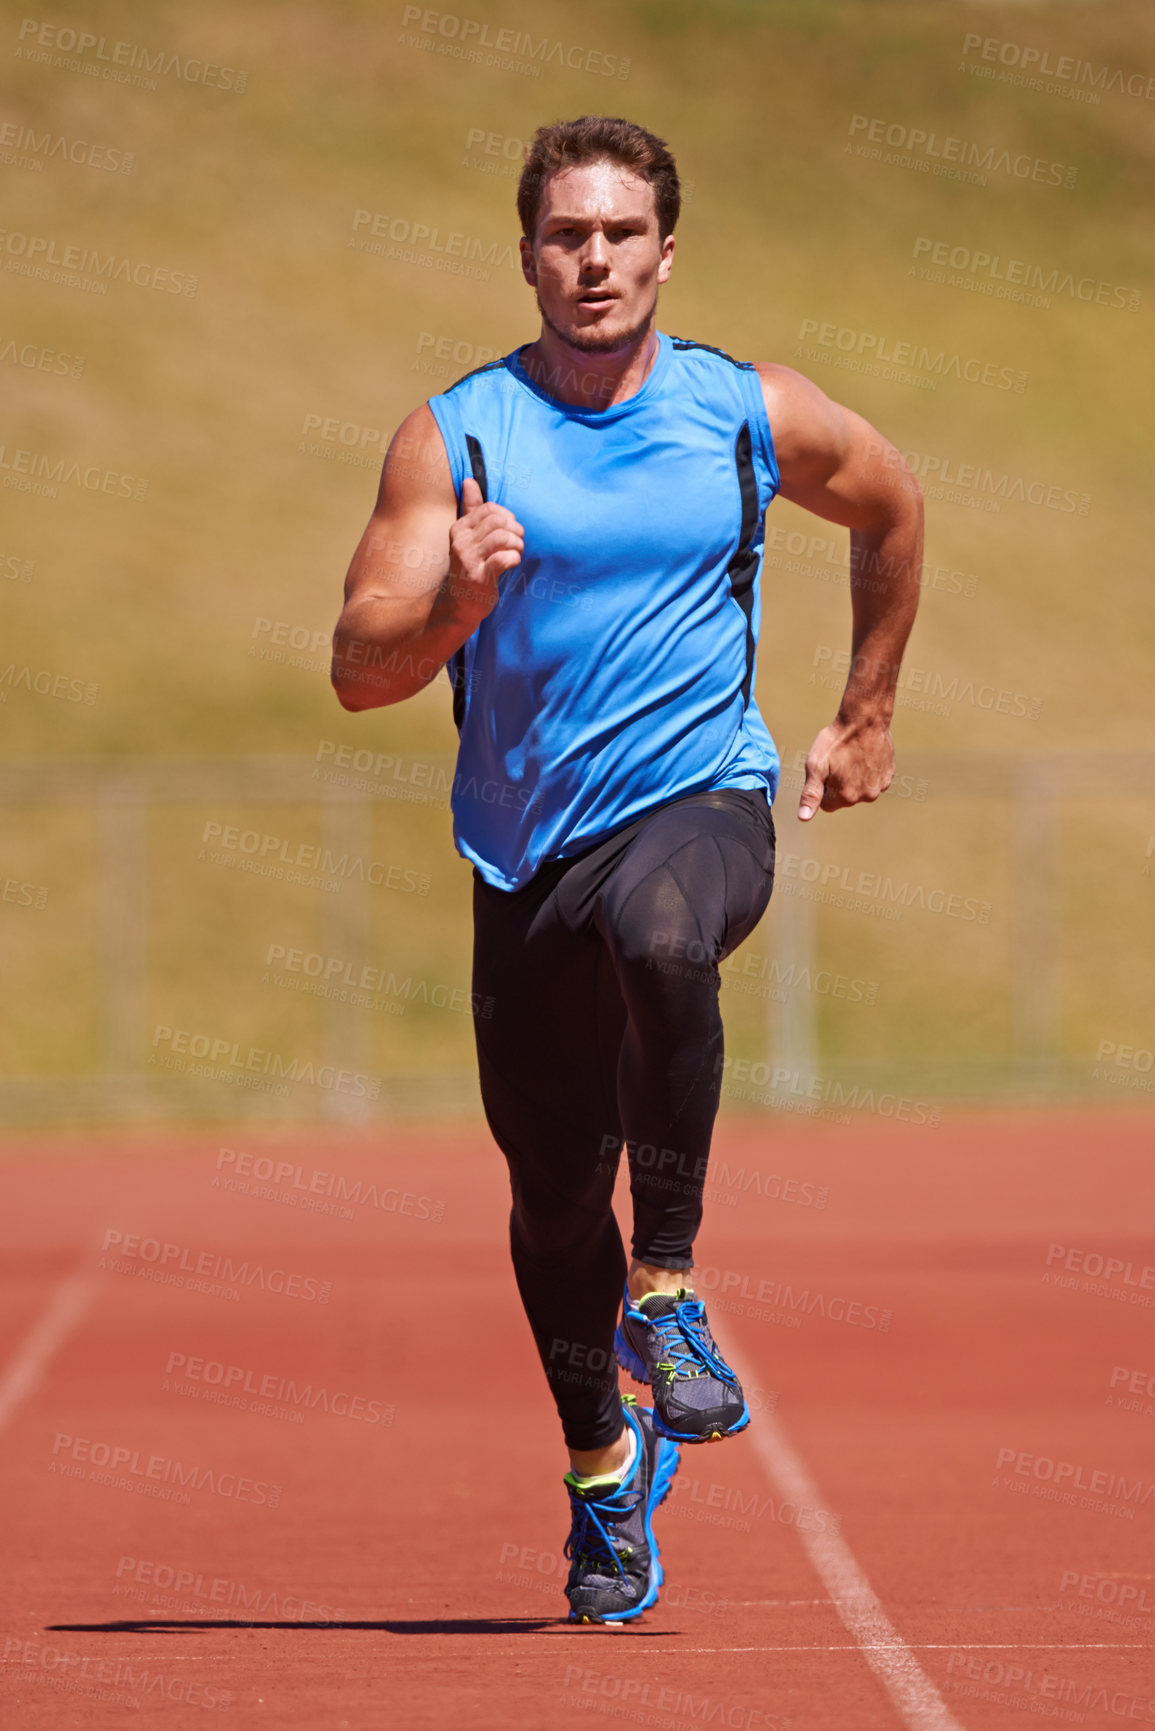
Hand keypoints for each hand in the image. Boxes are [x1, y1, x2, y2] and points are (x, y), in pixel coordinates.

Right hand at [446, 476, 523, 624]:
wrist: (460, 604)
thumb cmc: (469, 567)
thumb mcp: (468, 537)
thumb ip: (470, 509)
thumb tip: (469, 481)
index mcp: (459, 528)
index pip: (490, 509)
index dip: (508, 517)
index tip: (511, 530)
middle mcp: (461, 542)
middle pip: (498, 521)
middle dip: (515, 530)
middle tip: (518, 542)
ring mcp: (469, 560)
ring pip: (503, 537)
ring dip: (517, 544)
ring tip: (517, 552)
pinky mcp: (478, 577)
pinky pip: (504, 558)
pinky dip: (514, 558)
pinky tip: (513, 563)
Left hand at [797, 715, 894, 820]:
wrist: (865, 718)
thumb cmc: (836, 740)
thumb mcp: (815, 766)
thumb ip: (810, 794)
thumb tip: (803, 818)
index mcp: (846, 797)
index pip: (826, 804)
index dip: (823, 787)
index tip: (826, 769)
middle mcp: (866, 796)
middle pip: (844, 797)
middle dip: (839, 783)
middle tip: (838, 761)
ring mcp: (880, 785)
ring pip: (859, 789)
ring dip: (854, 777)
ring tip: (852, 756)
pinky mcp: (889, 774)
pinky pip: (873, 779)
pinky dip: (868, 771)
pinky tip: (864, 754)